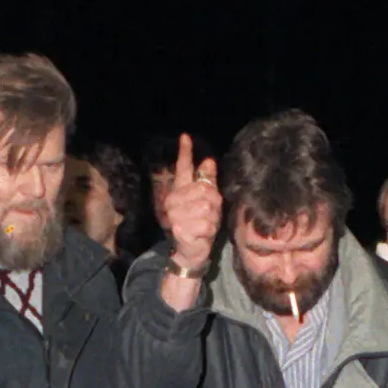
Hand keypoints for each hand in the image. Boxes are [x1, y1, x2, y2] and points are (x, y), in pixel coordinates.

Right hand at [156, 134, 221, 286]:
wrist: (190, 251)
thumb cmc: (199, 224)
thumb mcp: (207, 202)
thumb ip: (206, 183)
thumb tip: (209, 161)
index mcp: (179, 191)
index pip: (183, 168)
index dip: (185, 152)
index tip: (186, 136)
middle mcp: (173, 201)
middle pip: (205, 191)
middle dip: (214, 205)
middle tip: (208, 215)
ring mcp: (175, 215)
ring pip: (207, 208)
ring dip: (213, 219)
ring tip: (205, 225)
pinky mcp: (180, 229)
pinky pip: (206, 224)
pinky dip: (209, 231)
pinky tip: (202, 235)